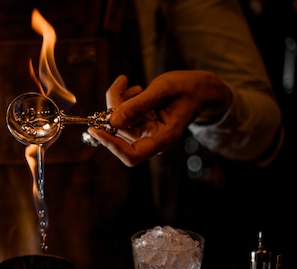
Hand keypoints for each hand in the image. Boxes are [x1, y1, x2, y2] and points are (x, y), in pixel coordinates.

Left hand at [87, 71, 231, 166]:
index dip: (111, 145)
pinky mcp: (141, 124)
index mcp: (162, 139)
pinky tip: (134, 89)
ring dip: (119, 101)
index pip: (131, 155)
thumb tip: (113, 120)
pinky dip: (123, 101)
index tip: (95, 129)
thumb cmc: (189, 88)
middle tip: (122, 85)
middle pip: (120, 132)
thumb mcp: (164, 89)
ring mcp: (146, 133)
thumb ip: (138, 105)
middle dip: (115, 107)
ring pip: (119, 122)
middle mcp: (152, 140)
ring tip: (132, 86)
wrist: (201, 88)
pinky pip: (123, 116)